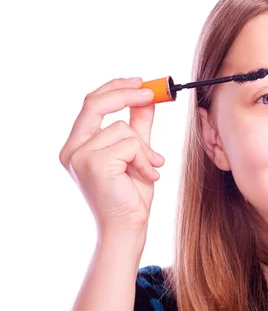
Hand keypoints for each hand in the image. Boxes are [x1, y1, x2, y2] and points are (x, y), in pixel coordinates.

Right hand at [59, 77, 163, 235]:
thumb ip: (139, 126)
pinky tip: (146, 176)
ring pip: (123, 128)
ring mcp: (80, 156)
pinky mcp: (94, 163)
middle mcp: (72, 149)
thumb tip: (147, 100)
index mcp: (77, 145)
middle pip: (95, 103)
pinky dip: (145, 158)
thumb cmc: (131, 194)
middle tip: (152, 94)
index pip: (91, 104)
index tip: (140, 83)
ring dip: (145, 148)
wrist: (128, 227)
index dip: (115, 88)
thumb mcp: (137, 153)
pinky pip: (131, 144)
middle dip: (126, 93)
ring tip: (148, 169)